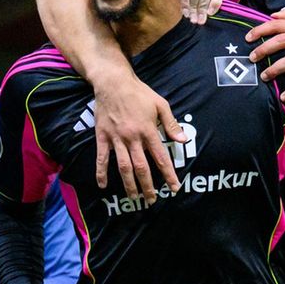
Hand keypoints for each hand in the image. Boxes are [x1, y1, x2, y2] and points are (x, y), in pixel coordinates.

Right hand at [90, 71, 184, 202]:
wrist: (112, 82)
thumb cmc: (139, 93)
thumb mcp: (160, 104)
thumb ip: (171, 124)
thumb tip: (183, 140)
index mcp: (148, 131)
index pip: (161, 158)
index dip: (168, 174)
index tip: (174, 188)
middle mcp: (133, 138)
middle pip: (141, 168)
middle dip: (148, 186)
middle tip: (152, 200)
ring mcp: (116, 138)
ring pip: (123, 167)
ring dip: (129, 184)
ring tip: (134, 197)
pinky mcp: (102, 137)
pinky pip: (102, 158)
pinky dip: (101, 172)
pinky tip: (102, 185)